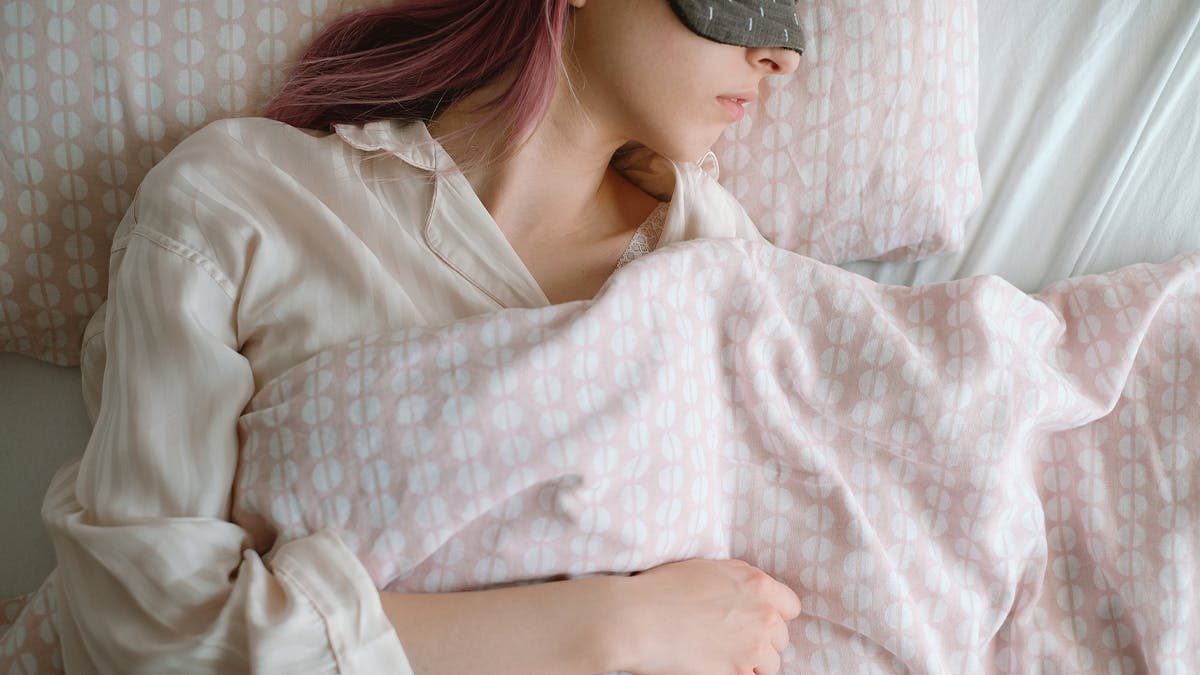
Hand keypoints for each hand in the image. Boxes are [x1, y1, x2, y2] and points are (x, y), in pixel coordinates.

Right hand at [615, 558, 801, 674]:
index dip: (772, 613)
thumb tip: (749, 589)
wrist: (637, 618)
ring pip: (770, 665)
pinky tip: (713, 665)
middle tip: (731, 639)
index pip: (790, 607)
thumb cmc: (662, 588)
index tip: (755, 620)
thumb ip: (738, 578)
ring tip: (722, 656)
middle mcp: (763, 617)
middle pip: (780, 638)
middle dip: (761, 640)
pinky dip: (734, 673)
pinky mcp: (736, 674)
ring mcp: (752, 649)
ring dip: (751, 663)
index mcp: (757, 585)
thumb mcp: (707, 568)